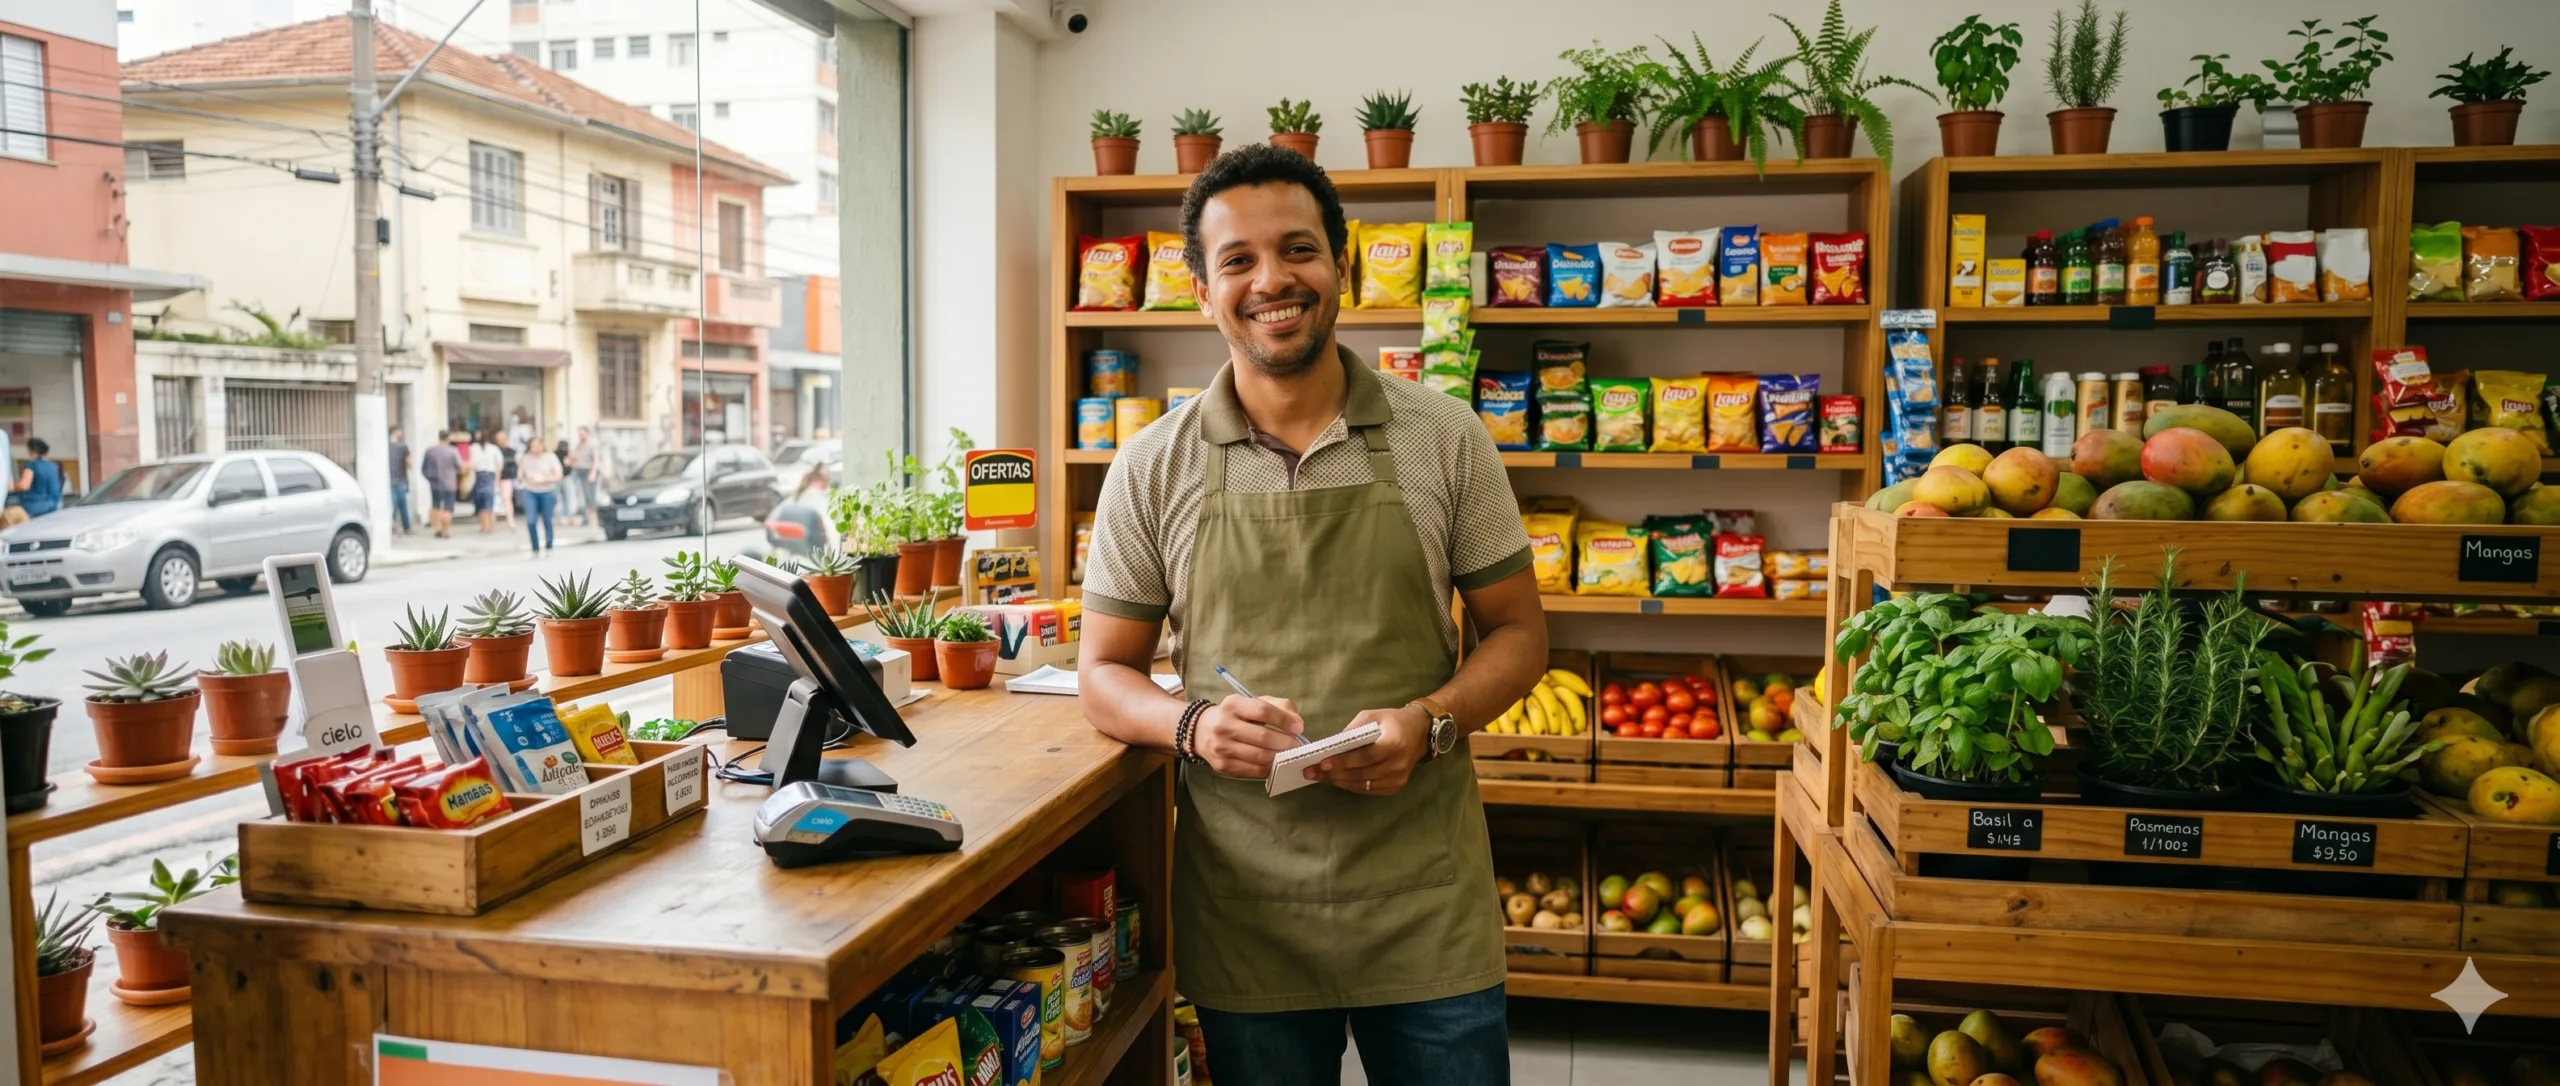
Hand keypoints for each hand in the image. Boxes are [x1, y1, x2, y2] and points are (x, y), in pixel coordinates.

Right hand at [1195, 694, 1302, 778]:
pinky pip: (1254, 770)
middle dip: (1285, 742)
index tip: (1298, 728)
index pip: (1262, 711)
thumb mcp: (1252, 703)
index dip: (1284, 720)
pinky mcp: (1223, 766)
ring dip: (1279, 756)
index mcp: (1233, 705)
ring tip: (1287, 753)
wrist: (1201, 732)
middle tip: (1296, 745)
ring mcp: (1222, 748)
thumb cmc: (1235, 715)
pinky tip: (1275, 762)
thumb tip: (1297, 723)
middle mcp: (1224, 726)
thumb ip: (1278, 707)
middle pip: (1262, 737)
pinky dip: (1269, 767)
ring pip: (1260, 756)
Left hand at [1312, 705, 1428, 796]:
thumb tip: (1331, 746)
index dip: (1343, 762)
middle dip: (1333, 774)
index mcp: (1394, 744)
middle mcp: (1397, 765)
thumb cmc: (1393, 721)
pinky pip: (1368, 790)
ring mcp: (1397, 779)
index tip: (1323, 763)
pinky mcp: (1395, 787)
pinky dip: (1350, 785)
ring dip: (1338, 782)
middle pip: (1360, 774)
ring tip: (1318, 777)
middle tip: (1311, 772)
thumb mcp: (1372, 716)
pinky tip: (1335, 780)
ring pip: (1362, 785)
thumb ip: (1353, 731)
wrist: (1419, 733)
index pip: (1364, 757)